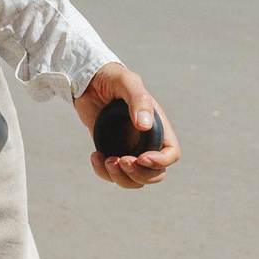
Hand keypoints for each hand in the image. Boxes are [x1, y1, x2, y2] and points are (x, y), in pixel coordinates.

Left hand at [73, 62, 178, 189]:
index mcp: (157, 126)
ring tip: (107, 160)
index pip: (171, 154)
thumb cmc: (112, 78)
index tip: (142, 158)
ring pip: (135, 180)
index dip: (161, 161)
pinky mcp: (111, 153)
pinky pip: (112, 175)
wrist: (88, 81)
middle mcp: (146, 141)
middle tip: (121, 160)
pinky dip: (103, 173)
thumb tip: (145, 126)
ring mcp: (128, 149)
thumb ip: (139, 100)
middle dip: (139, 174)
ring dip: (121, 178)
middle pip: (155, 174)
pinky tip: (95, 155)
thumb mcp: (127, 82)